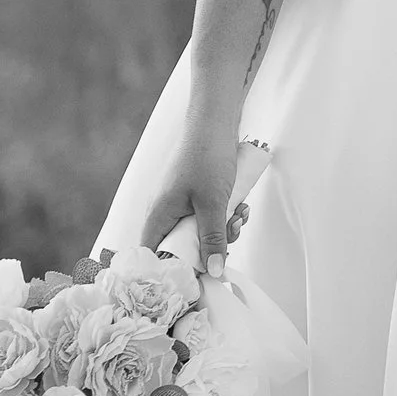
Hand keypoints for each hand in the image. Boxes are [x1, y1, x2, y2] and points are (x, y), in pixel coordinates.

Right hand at [131, 111, 242, 276]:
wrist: (214, 120)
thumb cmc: (206, 156)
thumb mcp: (213, 204)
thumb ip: (213, 239)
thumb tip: (213, 272)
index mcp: (157, 217)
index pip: (155, 257)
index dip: (176, 271)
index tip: (202, 275)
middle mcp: (163, 212)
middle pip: (183, 247)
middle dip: (212, 245)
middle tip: (231, 233)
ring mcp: (178, 203)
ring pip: (199, 231)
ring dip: (223, 229)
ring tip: (241, 214)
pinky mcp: (193, 195)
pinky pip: (207, 216)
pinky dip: (224, 214)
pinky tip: (241, 205)